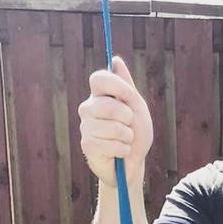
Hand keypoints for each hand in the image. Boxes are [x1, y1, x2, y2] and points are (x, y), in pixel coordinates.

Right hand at [78, 56, 153, 187]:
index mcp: (100, 95)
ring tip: (125, 140)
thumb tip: (115, 60)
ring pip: (111, 127)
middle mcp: (89, 108)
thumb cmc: (136, 134)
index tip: (130, 96)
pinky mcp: (87, 145)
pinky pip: (110, 144)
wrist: (134, 163)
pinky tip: (120, 151)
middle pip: (106, 105)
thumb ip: (126, 86)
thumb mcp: (137, 108)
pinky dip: (123, 149)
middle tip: (129, 125)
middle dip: (126, 117)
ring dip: (127, 136)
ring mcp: (86, 126)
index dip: (117, 86)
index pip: (99, 79)